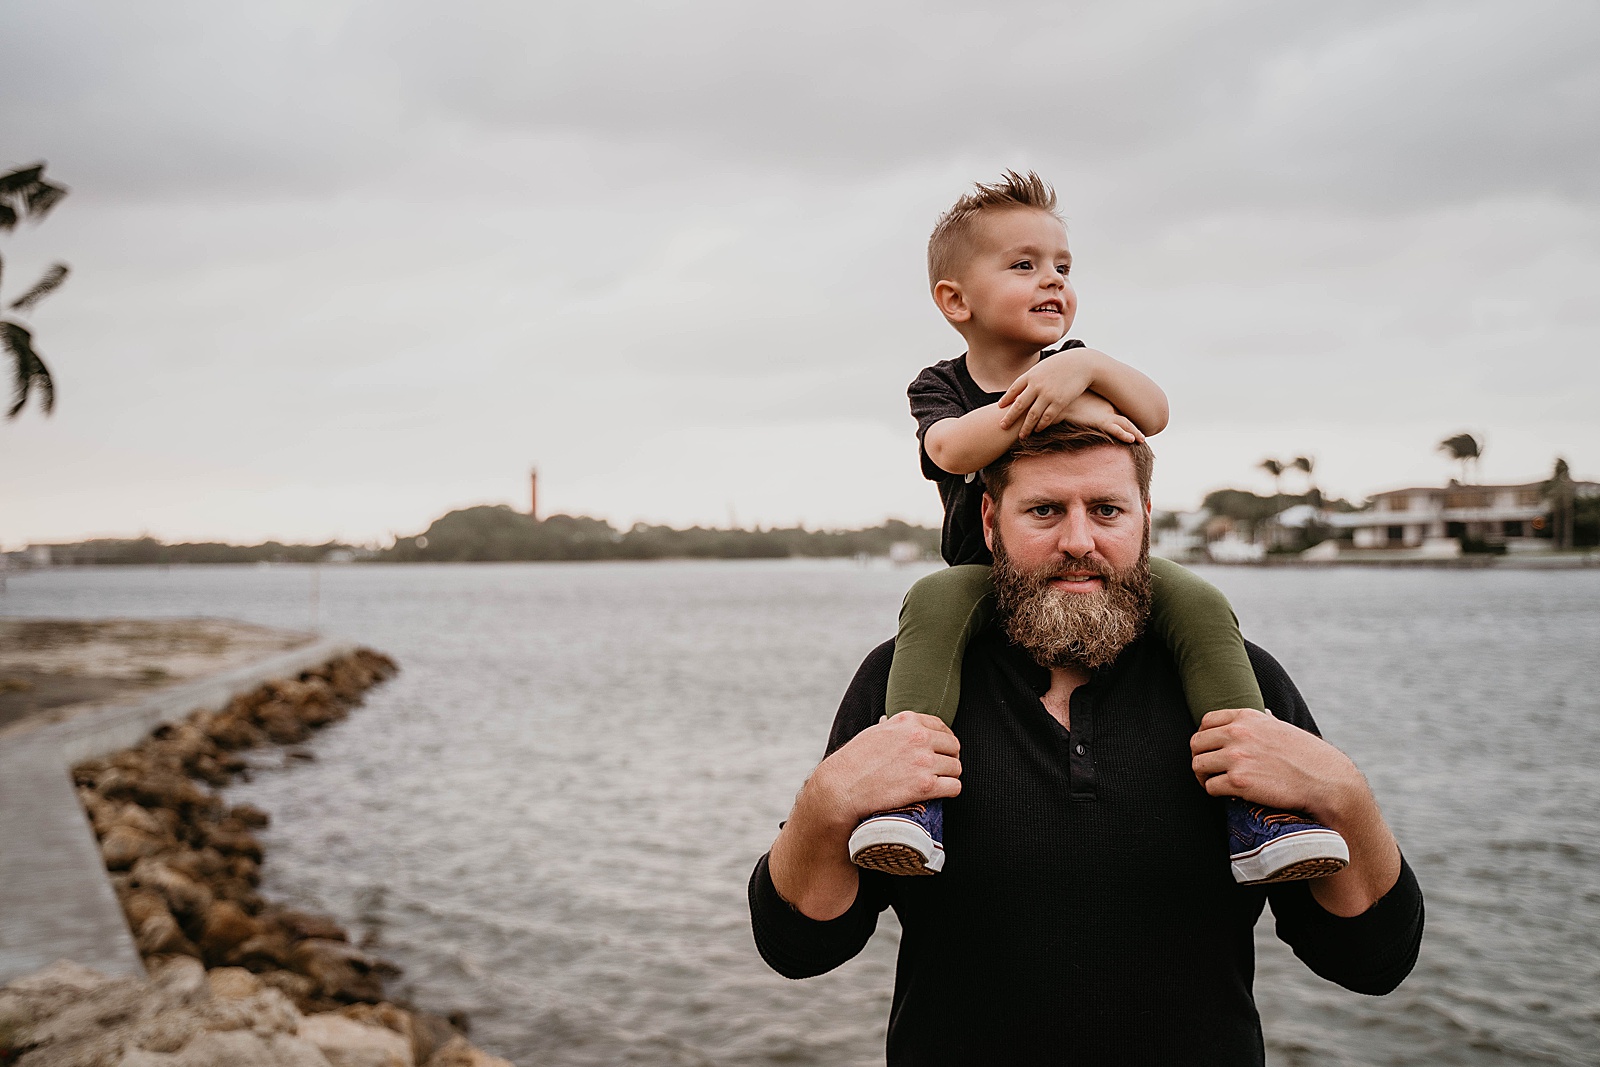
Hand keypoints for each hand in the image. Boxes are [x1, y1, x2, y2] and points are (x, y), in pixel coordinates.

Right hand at [770, 712, 961, 919]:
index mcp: (907, 721)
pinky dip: (949, 791)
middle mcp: (919, 737)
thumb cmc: (853, 762)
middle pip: (953, 747)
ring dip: (949, 776)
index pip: (942, 727)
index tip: (939, 752)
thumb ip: (893, 729)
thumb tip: (896, 725)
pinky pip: (954, 787)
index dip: (943, 742)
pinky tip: (939, 794)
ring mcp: (923, 761)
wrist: (841, 788)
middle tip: (939, 770)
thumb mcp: (874, 734)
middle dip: (949, 759)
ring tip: (937, 784)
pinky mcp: (925, 785)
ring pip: (956, 768)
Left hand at [997, 348, 1102, 437]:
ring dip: (1025, 427)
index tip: (999, 407)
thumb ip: (1032, 377)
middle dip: (1009, 417)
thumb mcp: (1043, 367)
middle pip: (1019, 405)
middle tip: (1002, 426)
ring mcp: (1047, 395)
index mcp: (1031, 375)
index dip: (1006, 399)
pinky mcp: (1059, 402)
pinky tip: (1037, 430)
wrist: (1082, 364)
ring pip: (1032, 415)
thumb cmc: (1062, 365)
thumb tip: (1021, 387)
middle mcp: (1036, 385)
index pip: (1013, 390)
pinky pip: (1047, 418)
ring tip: (1021, 436)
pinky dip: (1041, 426)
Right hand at [1056, 391, 1144, 443]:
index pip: (1118, 414)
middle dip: (1134, 428)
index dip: (1127, 423)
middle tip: (1142, 437)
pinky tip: (1131, 439)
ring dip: (1134, 432)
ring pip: (1125, 424)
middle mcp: (1106, 408)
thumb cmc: (1064, 402)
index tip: (1134, 430)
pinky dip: (1124, 434)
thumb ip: (1078, 410)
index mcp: (1102, 404)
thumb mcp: (1074, 404)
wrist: (1057, 399)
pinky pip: (1115, 429)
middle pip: (1125, 418)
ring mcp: (1104, 414)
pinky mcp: (1099, 420)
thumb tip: (1074, 417)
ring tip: (1141, 440)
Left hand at [1189, 707, 1365, 827]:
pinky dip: (1215, 792)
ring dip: (1203, 777)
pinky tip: (1226, 795)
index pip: (1207, 721)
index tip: (1211, 750)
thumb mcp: (1284, 729)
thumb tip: (1265, 714)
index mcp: (1247, 717)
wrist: (1326, 781)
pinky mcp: (1238, 781)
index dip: (1205, 737)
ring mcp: (1236, 757)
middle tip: (1209, 771)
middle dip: (1200, 758)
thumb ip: (1267, 722)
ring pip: (1198, 765)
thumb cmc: (1309, 757)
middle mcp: (1238, 733)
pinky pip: (1210, 787)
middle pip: (1197, 743)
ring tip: (1214, 783)